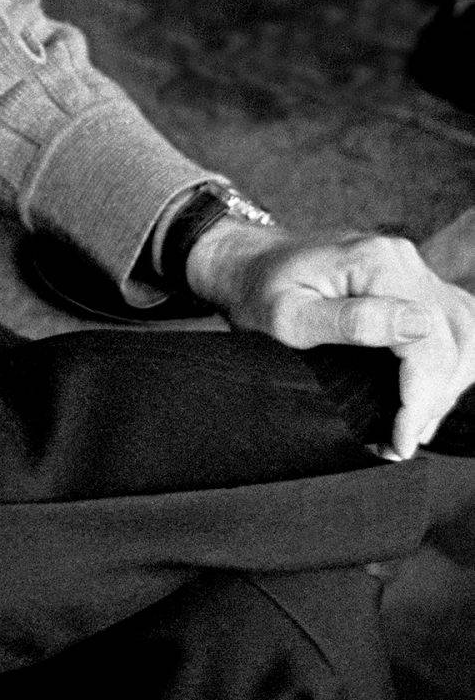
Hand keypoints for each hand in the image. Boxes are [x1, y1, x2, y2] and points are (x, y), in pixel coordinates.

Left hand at [187, 221, 474, 459]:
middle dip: (433, 399)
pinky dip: (447, 364)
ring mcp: (408, 267)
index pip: (429, 338)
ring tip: (412, 425)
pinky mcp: (409, 281)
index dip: (421, 397)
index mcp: (375, 262)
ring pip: (461, 333)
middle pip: (453, 339)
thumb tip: (417, 328)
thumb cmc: (258, 292)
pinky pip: (451, 325)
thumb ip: (350, 322)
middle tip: (401, 441)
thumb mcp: (286, 316)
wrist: (247, 264)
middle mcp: (401, 259)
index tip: (400, 440)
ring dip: (446, 384)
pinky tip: (424, 395)